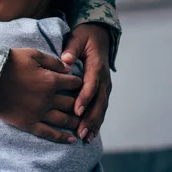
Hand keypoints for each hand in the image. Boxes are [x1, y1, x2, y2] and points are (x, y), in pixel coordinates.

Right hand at [0, 48, 82, 143]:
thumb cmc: (9, 62)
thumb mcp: (32, 54)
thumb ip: (53, 61)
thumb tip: (68, 67)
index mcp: (51, 80)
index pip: (74, 83)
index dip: (80, 83)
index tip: (81, 84)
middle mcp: (48, 99)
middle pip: (72, 103)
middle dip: (81, 104)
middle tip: (84, 105)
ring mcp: (39, 113)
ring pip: (64, 120)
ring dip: (75, 121)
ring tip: (82, 122)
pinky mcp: (28, 123)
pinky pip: (48, 133)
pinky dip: (62, 137)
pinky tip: (71, 139)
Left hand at [62, 23, 111, 142]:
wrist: (99, 35)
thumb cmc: (85, 37)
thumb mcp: (78, 37)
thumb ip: (72, 48)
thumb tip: (66, 60)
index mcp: (96, 65)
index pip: (91, 84)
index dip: (85, 98)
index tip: (76, 110)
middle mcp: (104, 78)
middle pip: (99, 101)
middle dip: (90, 118)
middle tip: (80, 132)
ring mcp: (105, 86)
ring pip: (101, 107)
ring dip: (94, 123)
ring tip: (85, 137)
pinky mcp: (102, 90)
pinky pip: (100, 107)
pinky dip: (96, 121)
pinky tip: (90, 134)